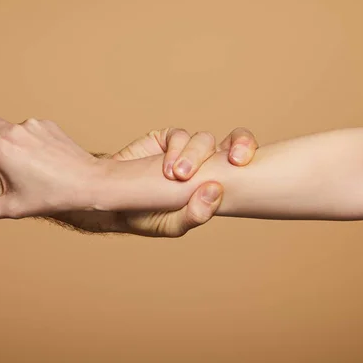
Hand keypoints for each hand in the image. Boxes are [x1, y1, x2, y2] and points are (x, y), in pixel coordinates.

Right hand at [0, 109, 103, 218]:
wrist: (89, 182)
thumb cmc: (52, 196)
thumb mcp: (15, 206)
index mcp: (2, 148)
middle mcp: (15, 130)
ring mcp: (33, 125)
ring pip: (8, 125)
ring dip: (3, 136)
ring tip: (11, 160)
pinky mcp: (48, 125)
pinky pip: (28, 127)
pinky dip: (23, 138)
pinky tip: (33, 157)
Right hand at [52, 127, 258, 236]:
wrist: (114, 205)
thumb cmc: (149, 217)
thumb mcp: (173, 225)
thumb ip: (196, 213)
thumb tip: (216, 191)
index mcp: (217, 179)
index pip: (243, 160)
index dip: (247, 152)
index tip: (241, 162)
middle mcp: (206, 161)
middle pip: (233, 139)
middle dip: (239, 144)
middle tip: (234, 160)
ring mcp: (185, 148)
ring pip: (203, 140)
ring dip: (194, 157)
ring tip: (178, 176)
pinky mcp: (164, 139)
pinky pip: (178, 136)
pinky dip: (175, 150)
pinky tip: (167, 169)